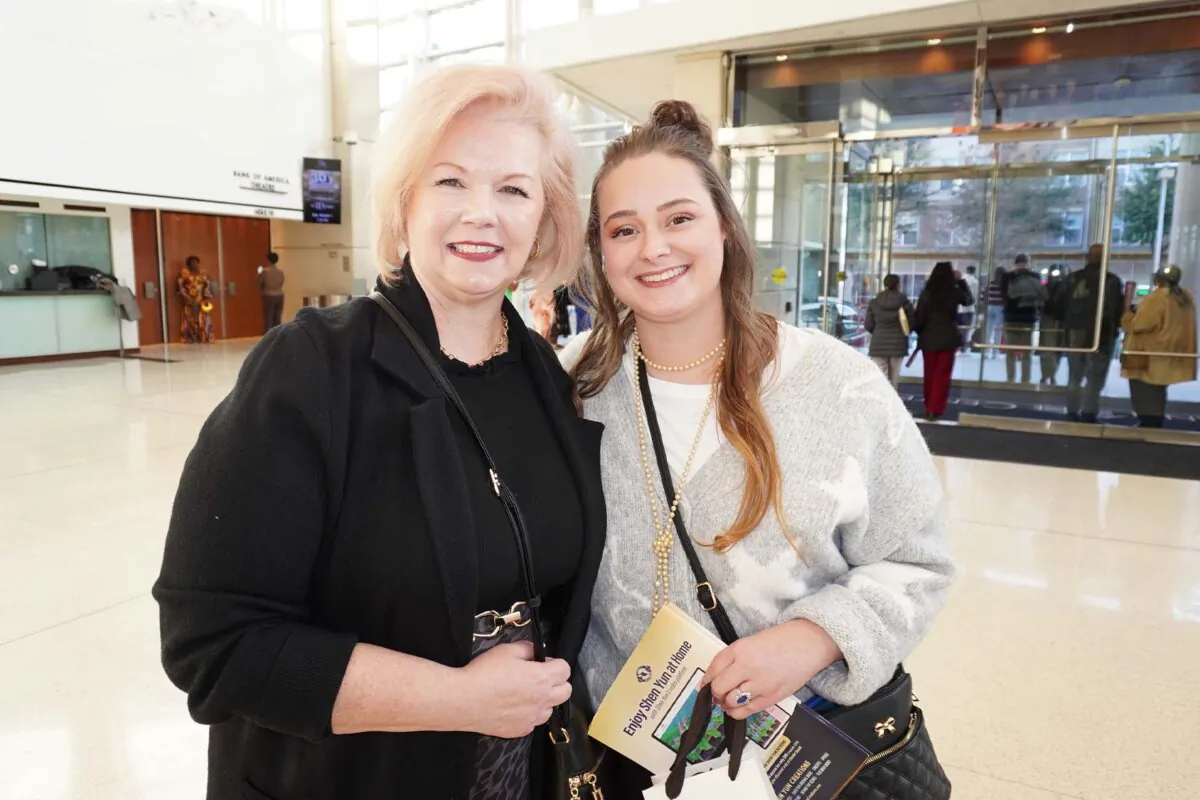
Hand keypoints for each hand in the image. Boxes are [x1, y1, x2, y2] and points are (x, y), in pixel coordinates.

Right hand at [456, 641, 572, 738]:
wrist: (462, 700)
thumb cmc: (483, 673)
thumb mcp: (506, 650)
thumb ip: (527, 649)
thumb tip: (535, 653)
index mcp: (541, 678)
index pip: (565, 669)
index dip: (555, 663)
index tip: (543, 662)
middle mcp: (542, 700)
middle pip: (566, 691)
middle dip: (557, 682)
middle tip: (539, 677)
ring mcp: (532, 718)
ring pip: (550, 709)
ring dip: (544, 700)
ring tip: (525, 693)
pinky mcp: (520, 730)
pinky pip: (533, 722)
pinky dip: (529, 714)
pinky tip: (514, 707)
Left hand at [702, 620, 841, 720]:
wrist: (808, 644)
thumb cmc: (780, 641)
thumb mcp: (750, 642)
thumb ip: (732, 658)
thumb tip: (714, 677)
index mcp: (740, 649)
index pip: (714, 668)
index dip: (706, 680)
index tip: (704, 685)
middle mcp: (748, 667)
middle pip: (719, 688)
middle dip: (715, 693)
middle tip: (717, 694)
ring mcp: (760, 684)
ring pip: (731, 702)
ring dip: (725, 703)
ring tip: (727, 700)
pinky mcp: (772, 697)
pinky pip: (747, 711)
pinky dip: (737, 712)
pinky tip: (736, 708)